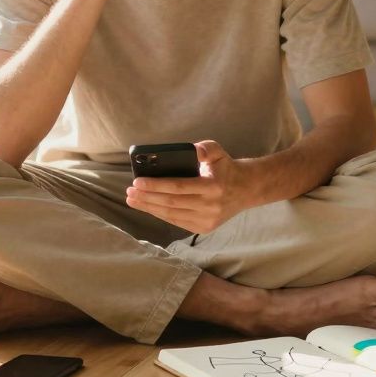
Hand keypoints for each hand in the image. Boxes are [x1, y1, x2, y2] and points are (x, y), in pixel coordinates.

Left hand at [125, 140, 255, 234]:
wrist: (246, 190)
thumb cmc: (226, 168)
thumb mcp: (218, 152)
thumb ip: (206, 148)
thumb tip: (193, 150)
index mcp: (213, 186)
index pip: (178, 187)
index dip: (156, 185)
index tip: (137, 181)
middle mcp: (210, 206)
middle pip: (171, 203)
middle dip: (147, 197)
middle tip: (129, 191)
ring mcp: (207, 220)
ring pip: (172, 215)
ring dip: (149, 208)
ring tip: (133, 200)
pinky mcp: (204, 228)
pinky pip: (177, 222)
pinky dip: (160, 214)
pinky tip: (148, 207)